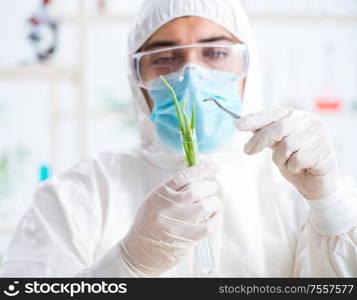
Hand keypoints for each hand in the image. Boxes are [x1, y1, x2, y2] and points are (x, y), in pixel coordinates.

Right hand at [120, 161, 221, 275]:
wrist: (138, 253)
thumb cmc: (147, 225)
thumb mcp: (154, 201)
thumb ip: (173, 190)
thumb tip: (198, 178)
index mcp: (159, 194)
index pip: (184, 176)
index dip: (203, 169)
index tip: (215, 166)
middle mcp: (168, 206)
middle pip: (197, 189)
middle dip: (210, 187)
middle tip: (213, 190)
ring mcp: (177, 222)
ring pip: (206, 205)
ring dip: (215, 203)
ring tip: (213, 205)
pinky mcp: (186, 238)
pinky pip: (210, 225)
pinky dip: (217, 219)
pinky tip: (215, 217)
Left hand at [237, 108, 339, 199]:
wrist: (316, 181)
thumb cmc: (294, 159)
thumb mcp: (276, 145)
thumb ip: (265, 134)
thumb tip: (243, 124)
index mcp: (295, 115)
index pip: (272, 114)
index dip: (255, 119)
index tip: (238, 125)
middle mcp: (308, 121)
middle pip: (277, 129)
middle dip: (259, 141)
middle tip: (247, 151)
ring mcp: (318, 135)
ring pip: (286, 146)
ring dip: (280, 159)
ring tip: (288, 162)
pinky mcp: (324, 151)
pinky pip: (297, 160)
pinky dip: (293, 167)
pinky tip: (301, 167)